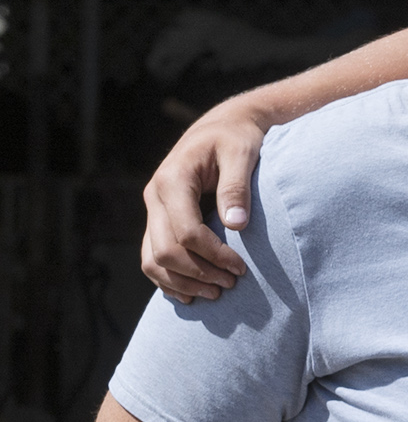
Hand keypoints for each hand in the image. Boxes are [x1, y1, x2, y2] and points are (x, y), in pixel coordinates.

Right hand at [141, 101, 269, 302]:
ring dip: (181, 282)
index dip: (214, 255)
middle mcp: (155, 196)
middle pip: (165, 250)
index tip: (241, 268)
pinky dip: (166, 279)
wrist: (221, 127)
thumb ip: (237, 186)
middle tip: (231, 284)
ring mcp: (153, 210)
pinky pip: (151, 256)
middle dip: (199, 273)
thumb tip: (236, 224)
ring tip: (215, 293)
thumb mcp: (242, 154)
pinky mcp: (157, 220)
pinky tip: (190, 294)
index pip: (186, 231)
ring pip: (152, 259)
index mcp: (173, 180)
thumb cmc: (235, 138)